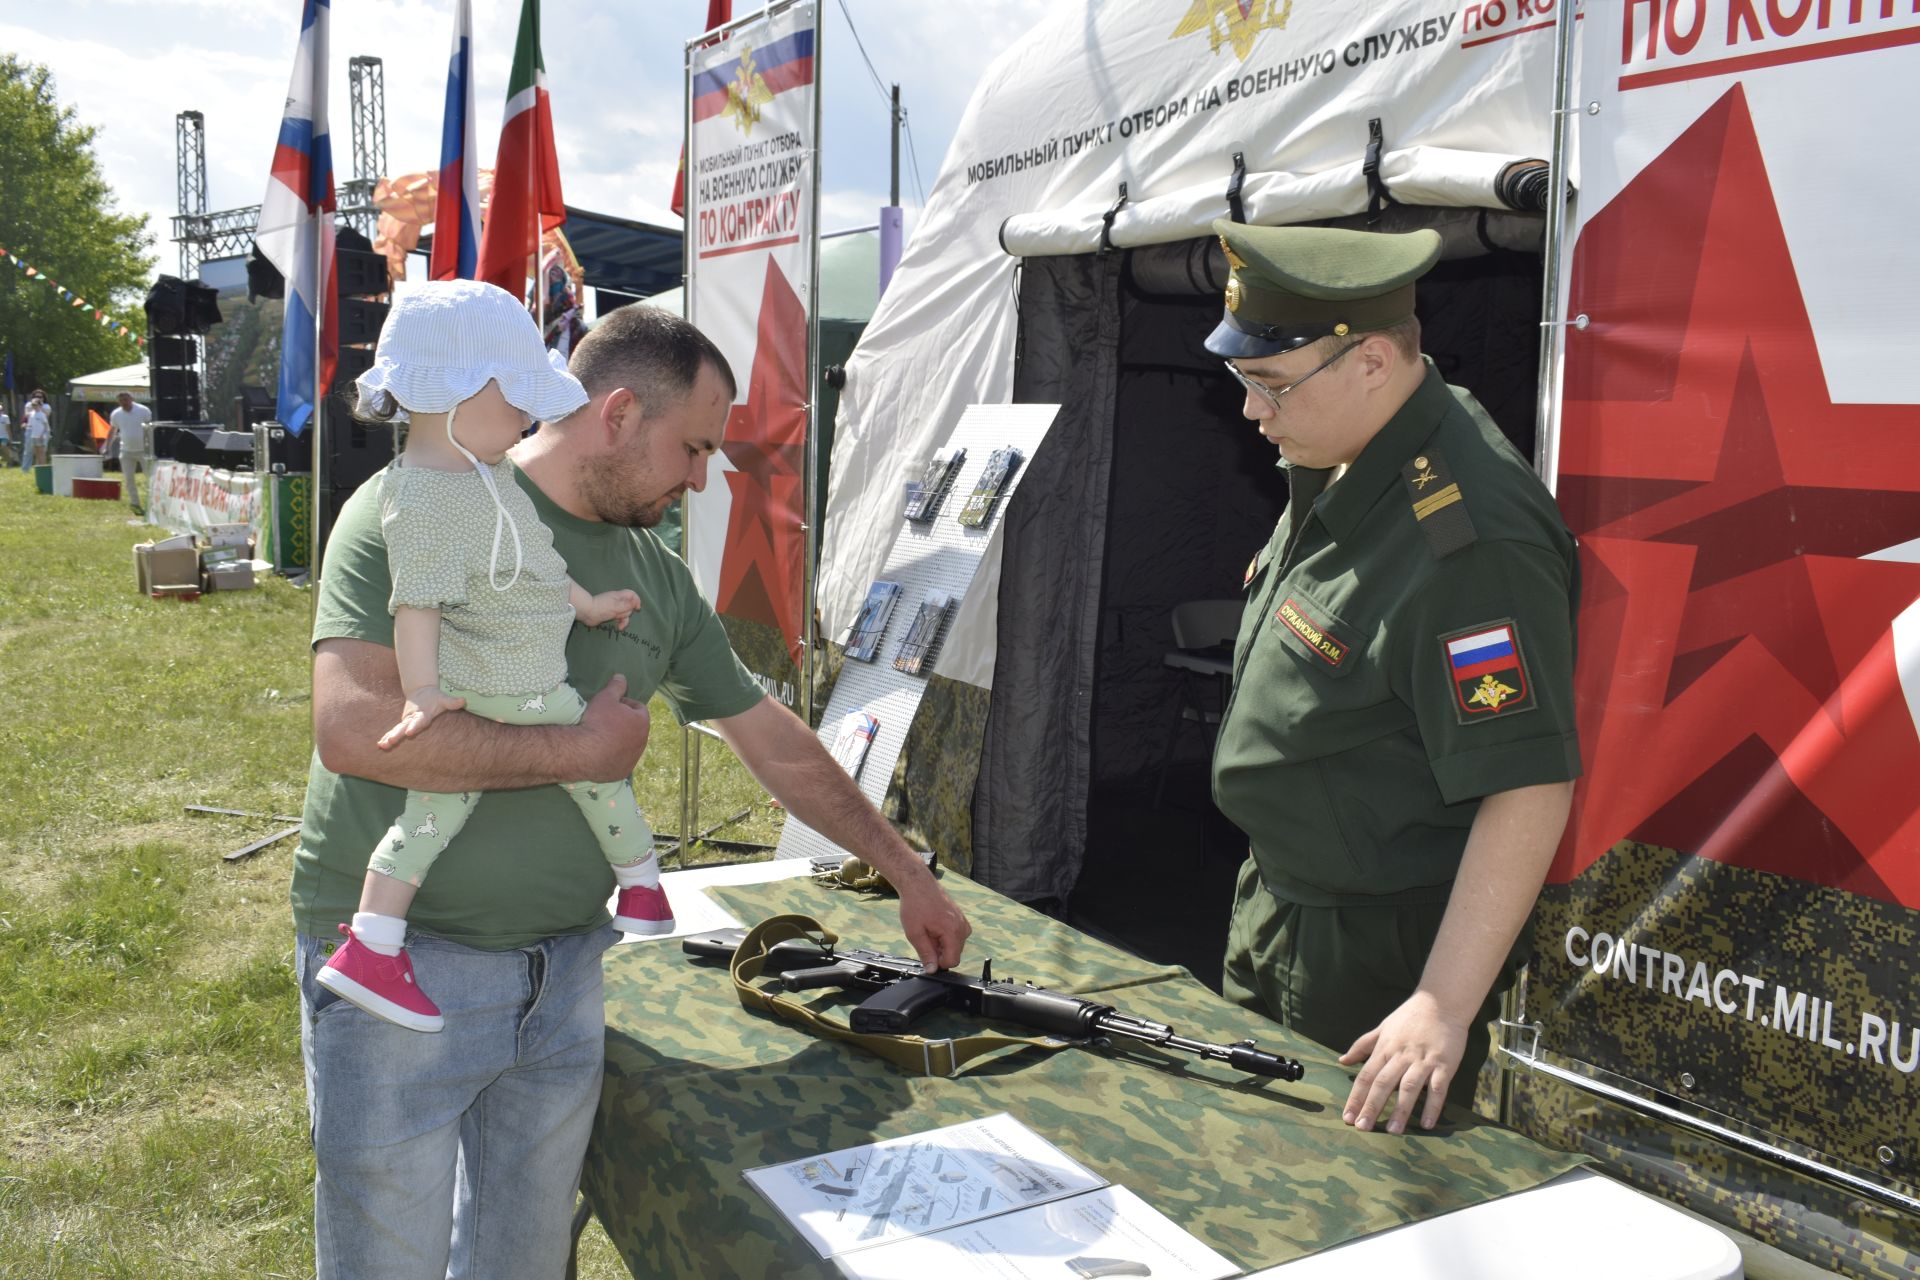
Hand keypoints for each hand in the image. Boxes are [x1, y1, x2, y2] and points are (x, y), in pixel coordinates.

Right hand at [377, 685, 466, 749]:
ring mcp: (406, 720)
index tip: (410, 732)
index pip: (419, 721)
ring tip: (382, 745)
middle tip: (391, 741)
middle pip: (404, 727)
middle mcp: (412, 717)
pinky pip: (394, 730)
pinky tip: (380, 744)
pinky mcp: (403, 722)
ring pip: (397, 729)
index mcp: (422, 713)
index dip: (415, 726)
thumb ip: (452, 702)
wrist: (421, 690)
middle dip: (397, 734)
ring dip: (389, 737)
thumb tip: (464, 700)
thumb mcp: (443, 699)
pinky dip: (387, 736)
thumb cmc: (434, 697)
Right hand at [574, 674, 651, 781]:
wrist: (584, 752)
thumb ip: (616, 686)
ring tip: (602, 737)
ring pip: (629, 745)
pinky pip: (620, 761)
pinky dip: (613, 756)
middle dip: (624, 723)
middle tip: (605, 721)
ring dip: (620, 740)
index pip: (638, 708)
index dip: (625, 704)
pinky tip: (600, 753)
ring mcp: (633, 759)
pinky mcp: (623, 772)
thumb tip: (621, 676)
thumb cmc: (597, 722)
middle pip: (635, 728)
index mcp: (642, 722)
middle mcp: (643, 742)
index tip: (611, 705)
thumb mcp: (605, 698)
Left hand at [579, 588, 642, 629]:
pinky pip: (619, 619)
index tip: (637, 608)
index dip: (636, 600)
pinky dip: (620, 623)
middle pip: (629, 606)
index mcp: (619, 596)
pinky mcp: (610, 615)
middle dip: (628, 613)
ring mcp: (614, 608)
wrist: (587, 613)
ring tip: (620, 626)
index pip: (631, 594)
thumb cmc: (601, 608)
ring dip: (624, 620)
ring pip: (625, 614)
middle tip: (621, 616)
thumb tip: (636, 602)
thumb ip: (627, 604)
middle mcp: (617, 602)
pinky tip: (618, 628)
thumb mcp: (616, 606)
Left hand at [896, 876, 970, 970]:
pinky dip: (945, 936)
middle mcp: (962, 927)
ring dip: (942, 944)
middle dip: (940, 952)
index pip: (953, 961)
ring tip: (929, 930)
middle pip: (955, 954)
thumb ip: (926, 953)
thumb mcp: (915, 933)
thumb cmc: (915, 905)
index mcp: (952, 931)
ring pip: (955, 945)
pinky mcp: (961, 918)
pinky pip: (956, 936)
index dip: (938, 963)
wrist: (919, 884)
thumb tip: (933, 970)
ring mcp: (963, 922)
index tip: (927, 954)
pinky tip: (934, 926)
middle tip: (925, 938)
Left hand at [1338, 990, 1470, 1134]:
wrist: (1442, 1002)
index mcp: (1385, 1049)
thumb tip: (1342, 1060)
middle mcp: (1401, 1056)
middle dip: (1372, 1106)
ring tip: (1393, 1131)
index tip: (1347, 1117)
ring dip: (1400, 1109)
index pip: (1365, 1076)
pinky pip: (1438, 1088)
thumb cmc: (1410, 1016)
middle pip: (1383, 1083)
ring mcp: (1423, 1060)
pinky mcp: (1444, 1064)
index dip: (1356, 1097)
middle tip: (1363, 1128)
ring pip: (1409, 1087)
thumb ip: (1362, 1045)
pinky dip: (1432, 1106)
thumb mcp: (1382, 1027)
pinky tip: (1426, 1124)